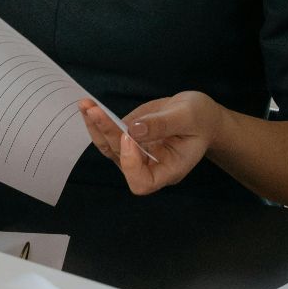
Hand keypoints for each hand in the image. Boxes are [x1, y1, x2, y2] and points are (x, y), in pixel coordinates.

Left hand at [77, 92, 224, 195]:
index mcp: (169, 170)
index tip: (129, 136)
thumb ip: (162, 125)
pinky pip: (108, 135)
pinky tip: (88, 106)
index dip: (131, 164)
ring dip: (96, 127)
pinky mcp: (128, 139)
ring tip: (86, 106)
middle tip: (96, 111)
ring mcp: (136, 154)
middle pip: (121, 159)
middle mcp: (149, 166)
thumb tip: (133, 129)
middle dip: (108, 134)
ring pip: (109, 148)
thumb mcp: (188, 117)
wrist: (199, 115)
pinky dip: (97, 122)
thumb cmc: (201, 120)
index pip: (142, 182)